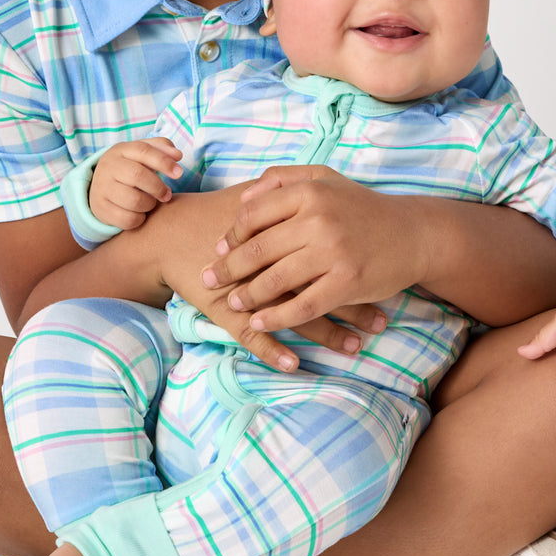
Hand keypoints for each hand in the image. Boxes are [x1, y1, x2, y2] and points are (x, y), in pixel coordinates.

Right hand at [89, 138, 181, 229]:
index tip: (179, 173)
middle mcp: (108, 167)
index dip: (164, 162)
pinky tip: (140, 213)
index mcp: (121, 150)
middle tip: (167, 195)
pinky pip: (127, 219)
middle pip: (137, 175)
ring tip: (151, 203)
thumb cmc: (132, 168)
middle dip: (158, 187)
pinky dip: (140, 219)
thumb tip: (177, 155)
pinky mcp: (101, 209)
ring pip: (133, 200)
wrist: (101, 187)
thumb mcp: (143, 154)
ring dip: (150, 204)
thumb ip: (162, 149)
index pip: (144, 151)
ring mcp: (102, 188)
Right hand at [153, 187, 384, 371]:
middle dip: (353, 305)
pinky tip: (296, 365)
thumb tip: (325, 190)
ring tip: (356, 346)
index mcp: (280, 229)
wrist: (168, 233)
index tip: (388, 281)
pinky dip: (273, 351)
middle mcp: (267, 260)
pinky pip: (251, 336)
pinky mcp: (223, 309)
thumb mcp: (253, 195)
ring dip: (326, 333)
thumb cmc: (215, 213)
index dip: (359, 267)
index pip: (329, 251)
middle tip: (383, 321)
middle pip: (318, 284)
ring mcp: (245, 288)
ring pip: (292, 315)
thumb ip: (285, 191)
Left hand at [199, 165, 422, 335]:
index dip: (232, 235)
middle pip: (259, 248)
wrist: (415, 233)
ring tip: (233, 303)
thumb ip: (283, 180)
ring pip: (276, 279)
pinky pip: (303, 305)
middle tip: (209, 280)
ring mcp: (333, 252)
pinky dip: (278, 317)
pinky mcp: (347, 282)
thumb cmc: (363, 207)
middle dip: (229, 268)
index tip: (220, 249)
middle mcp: (319, 219)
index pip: (255, 215)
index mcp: (310, 192)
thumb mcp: (325, 179)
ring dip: (248, 295)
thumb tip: (243, 199)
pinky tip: (261, 322)